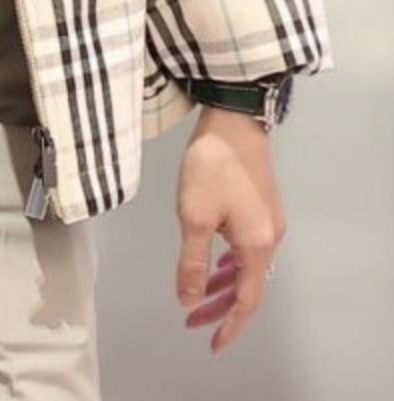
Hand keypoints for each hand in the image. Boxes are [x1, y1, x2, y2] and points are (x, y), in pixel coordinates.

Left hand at [175, 107, 285, 352]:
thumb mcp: (194, 216)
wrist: (234, 119)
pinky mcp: (264, 206)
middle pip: (248, 286)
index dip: (229, 325)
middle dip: (221, 307)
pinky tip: (215, 260)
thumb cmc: (212, 166)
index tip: (211, 343)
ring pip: (248, 267)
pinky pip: (248, 248)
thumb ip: (192, 262)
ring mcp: (270, 222)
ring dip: (224, 284)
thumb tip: (190, 301)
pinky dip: (230, 263)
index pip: (246, 301)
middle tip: (193, 320)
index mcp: (256, 245)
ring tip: (199, 296)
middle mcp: (271, 238)